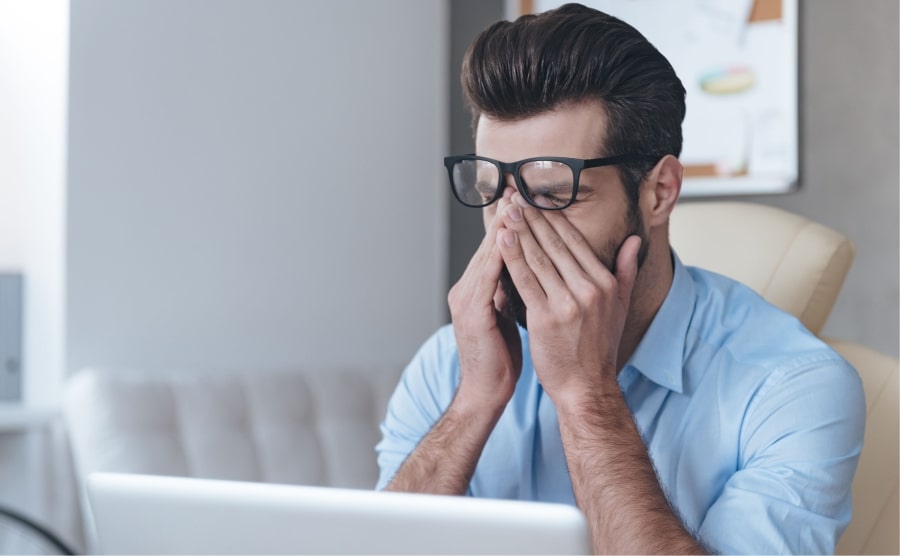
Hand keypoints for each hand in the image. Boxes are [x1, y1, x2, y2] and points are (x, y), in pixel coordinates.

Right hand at [448, 196, 522, 411]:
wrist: (485, 392)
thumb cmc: (500, 358)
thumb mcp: (507, 316)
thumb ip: (511, 291)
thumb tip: (527, 270)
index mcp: (476, 289)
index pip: (495, 249)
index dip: (508, 223)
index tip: (522, 198)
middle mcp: (466, 288)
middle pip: (489, 245)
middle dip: (504, 216)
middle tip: (516, 187)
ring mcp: (466, 298)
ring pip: (488, 255)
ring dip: (502, 228)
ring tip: (515, 202)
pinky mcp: (472, 311)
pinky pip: (488, 276)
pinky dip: (499, 254)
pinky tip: (511, 238)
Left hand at [496, 193, 640, 405]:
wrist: (586, 387)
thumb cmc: (598, 349)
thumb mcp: (620, 307)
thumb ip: (625, 271)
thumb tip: (633, 241)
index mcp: (605, 284)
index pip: (576, 242)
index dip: (554, 218)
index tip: (538, 199)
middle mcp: (589, 290)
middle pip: (556, 245)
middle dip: (534, 217)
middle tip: (516, 195)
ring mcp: (568, 303)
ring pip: (539, 258)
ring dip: (521, 231)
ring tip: (506, 210)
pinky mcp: (546, 318)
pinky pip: (525, 281)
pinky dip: (512, 257)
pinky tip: (502, 240)